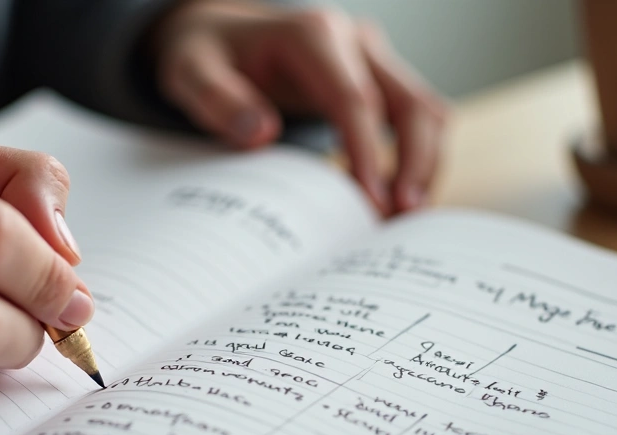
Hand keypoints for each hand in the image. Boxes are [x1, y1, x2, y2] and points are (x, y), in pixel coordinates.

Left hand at [150, 0, 447, 215]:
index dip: (368, 153)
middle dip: (415, 163)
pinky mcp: (379, 79)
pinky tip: (398, 198)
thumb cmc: (206, 56)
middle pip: (410, 103)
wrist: (219, 36)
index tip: (371, 202)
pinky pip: (415, 118)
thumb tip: (260, 134)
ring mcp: (372, 59)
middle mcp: (354, 41)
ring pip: (425, 110)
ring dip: (425, 164)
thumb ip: (217, 100)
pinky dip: (417, 157)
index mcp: (313, 35)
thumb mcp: (190, 72)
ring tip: (405, 217)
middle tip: (402, 217)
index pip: (355, 99)